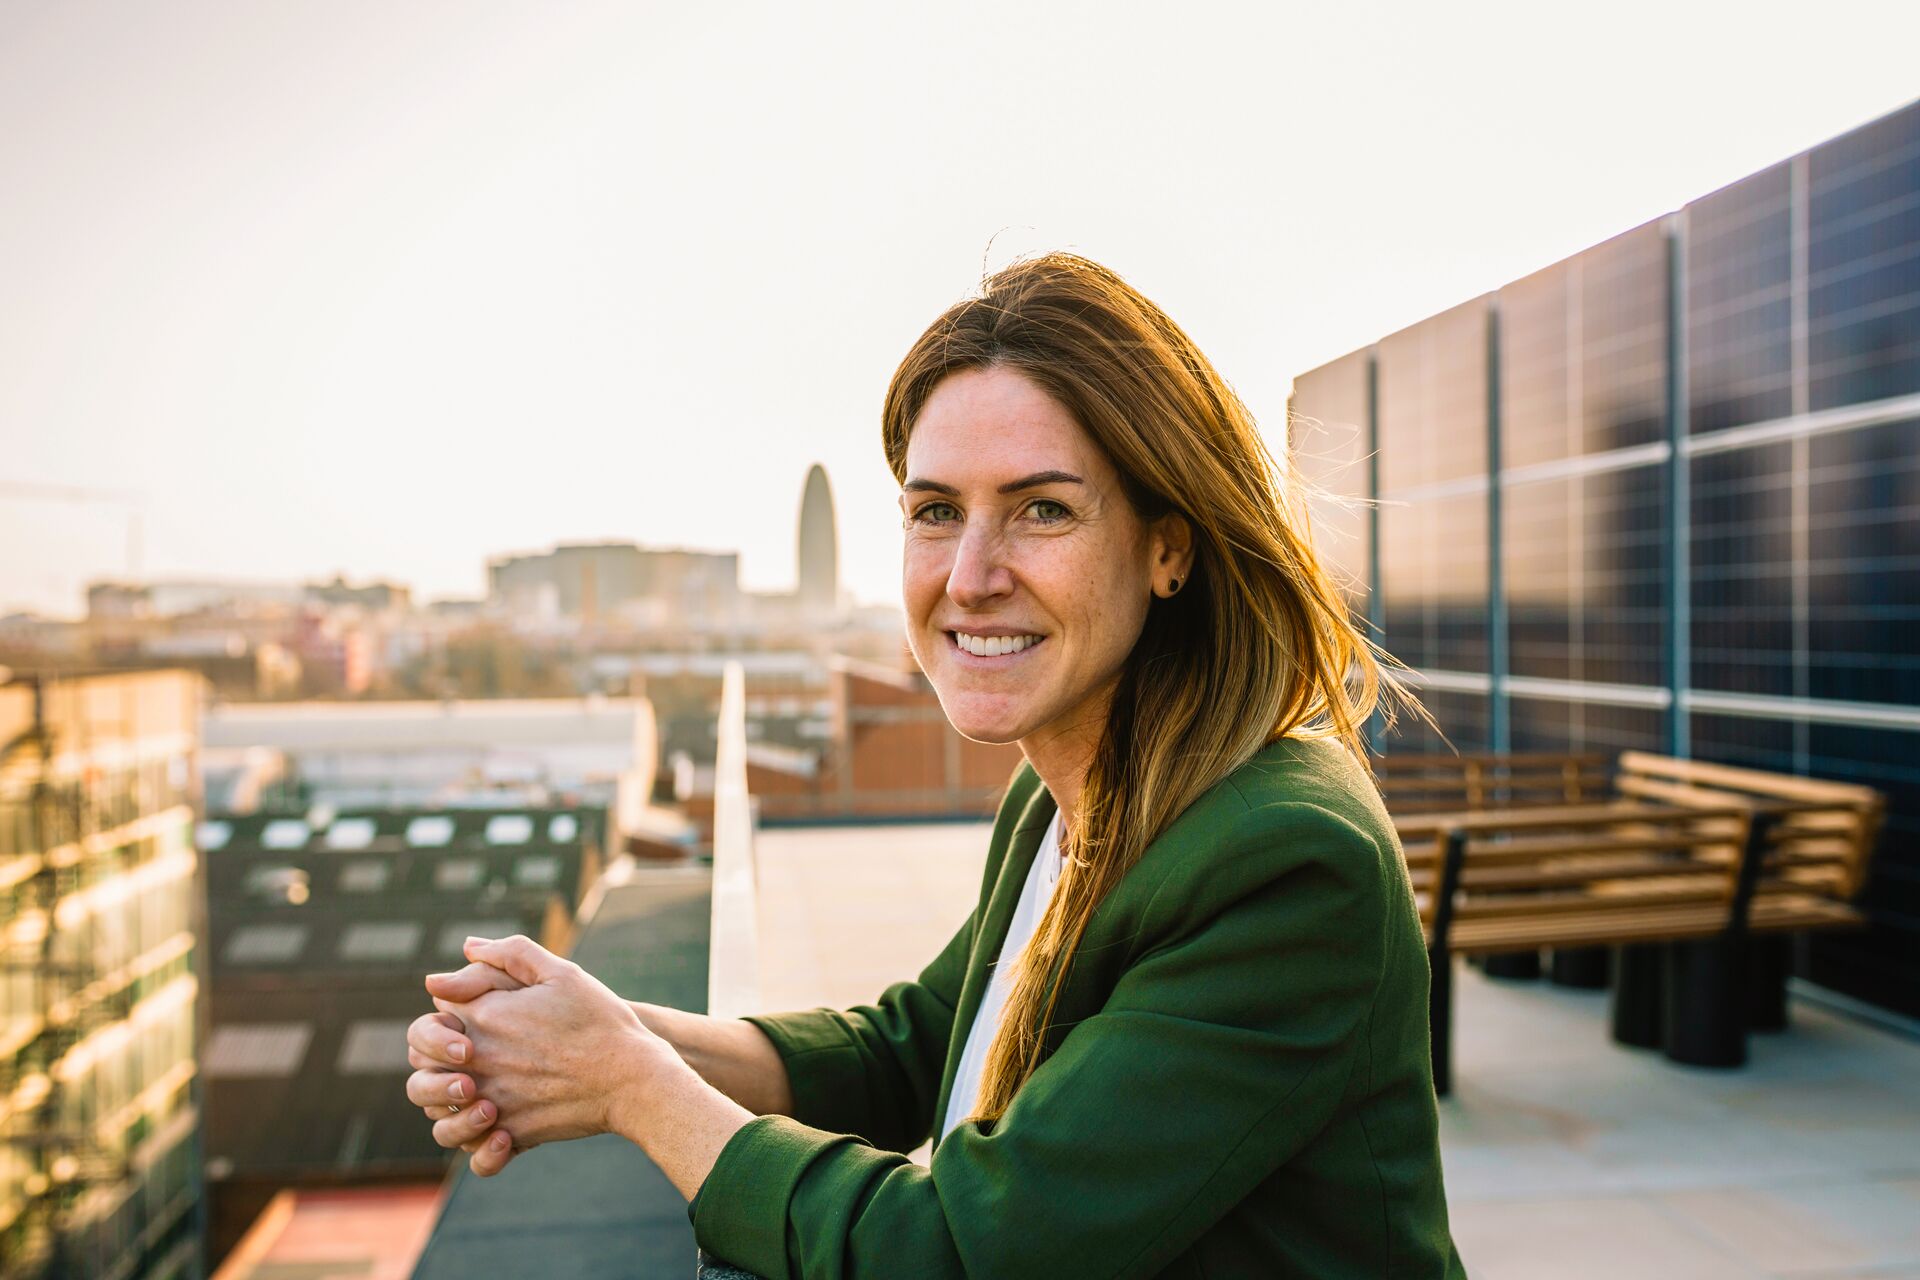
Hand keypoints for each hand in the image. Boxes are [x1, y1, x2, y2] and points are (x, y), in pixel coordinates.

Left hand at [419, 935, 684, 1173]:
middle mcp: (479, 1060)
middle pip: (421, 1057)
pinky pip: (470, 1149)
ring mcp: (491, 1100)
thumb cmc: (601, 1021)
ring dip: (444, 1098)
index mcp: (486, 1015)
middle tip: (466, 1051)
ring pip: (433, 1108)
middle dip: (434, 1052)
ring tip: (475, 1089)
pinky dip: (473, 1143)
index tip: (475, 1009)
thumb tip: (466, 948)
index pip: (435, 1008)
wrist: (633, 1077)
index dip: (450, 1006)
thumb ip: (510, 953)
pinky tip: (494, 1126)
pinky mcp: (511, 1134)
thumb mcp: (561, 973)